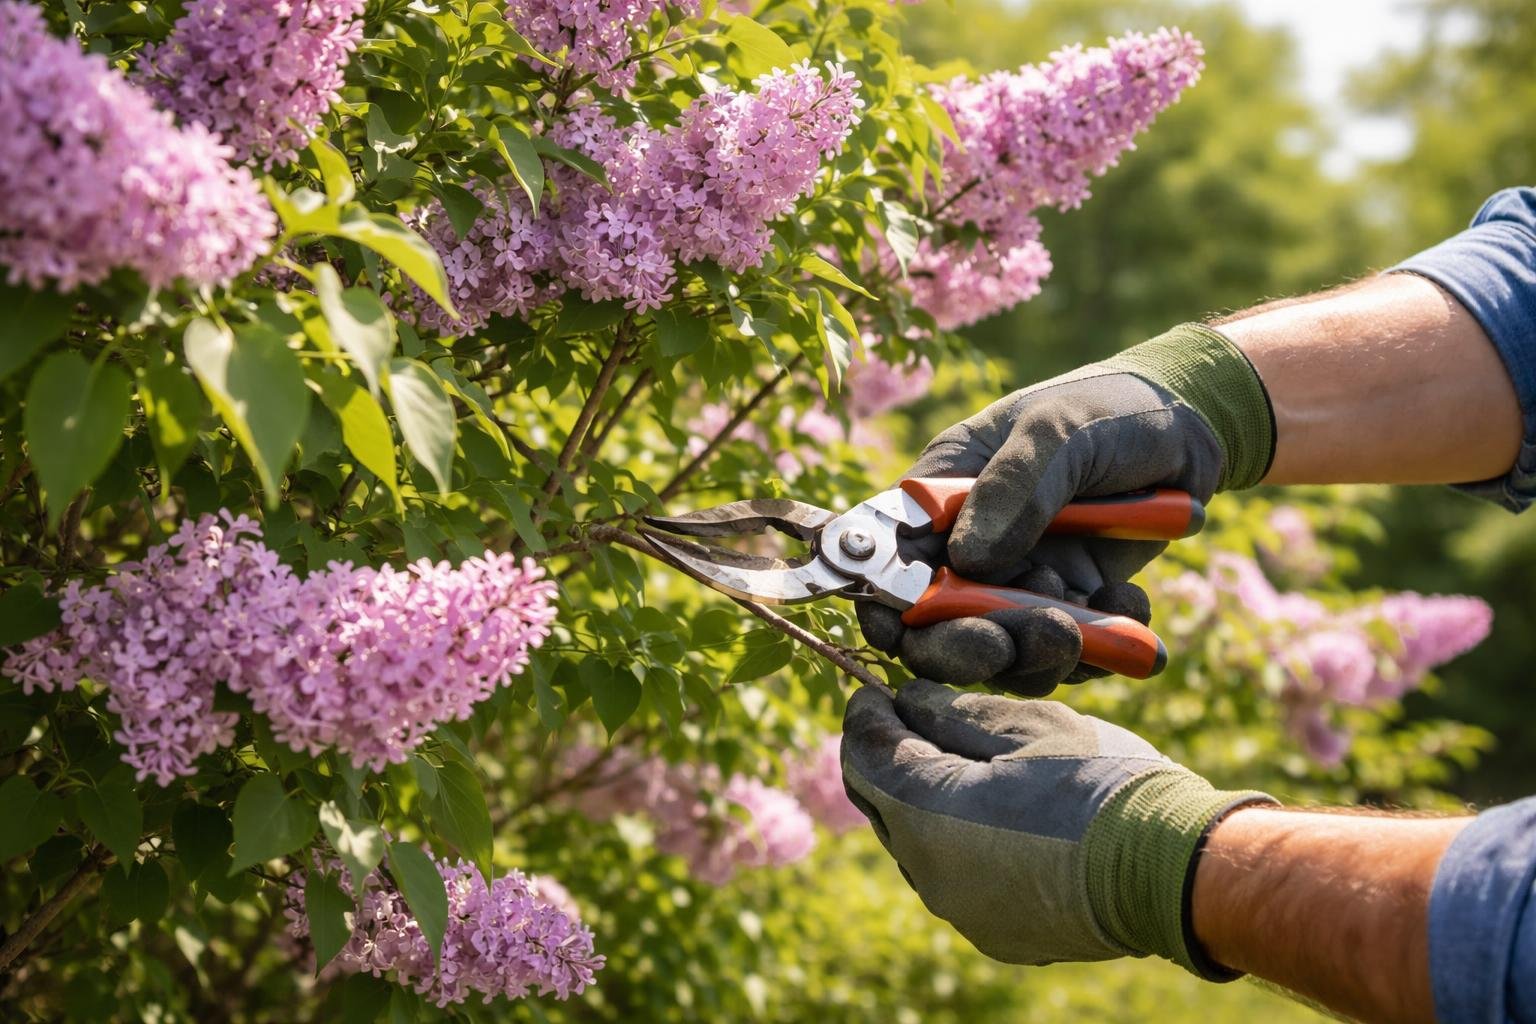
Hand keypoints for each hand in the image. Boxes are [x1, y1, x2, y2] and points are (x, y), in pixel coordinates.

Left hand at [839, 680, 1272, 971]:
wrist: (1174, 867)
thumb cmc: (1101, 782)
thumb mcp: (1026, 726)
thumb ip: (952, 712)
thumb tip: (908, 701)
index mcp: (927, 816)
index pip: (866, 757)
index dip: (866, 715)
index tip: (874, 688)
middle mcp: (929, 874)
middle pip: (882, 803)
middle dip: (888, 756)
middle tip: (906, 717)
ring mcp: (962, 911)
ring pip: (915, 844)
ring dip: (921, 800)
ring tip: (953, 758)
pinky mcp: (995, 932)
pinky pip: (955, 877)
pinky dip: (956, 840)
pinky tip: (989, 809)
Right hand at [858, 323, 1273, 693]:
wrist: (1193, 429)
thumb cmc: (1110, 409)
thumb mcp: (1058, 430)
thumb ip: (1013, 488)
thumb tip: (966, 561)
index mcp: (939, 493)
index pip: (886, 557)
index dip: (884, 600)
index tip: (907, 628)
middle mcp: (966, 546)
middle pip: (934, 624)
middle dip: (970, 642)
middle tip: (1016, 641)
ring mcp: (1017, 582)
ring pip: (1000, 651)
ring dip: (1037, 650)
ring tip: (1086, 618)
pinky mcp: (1068, 608)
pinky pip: (1064, 657)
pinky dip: (1096, 648)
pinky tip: (1127, 604)